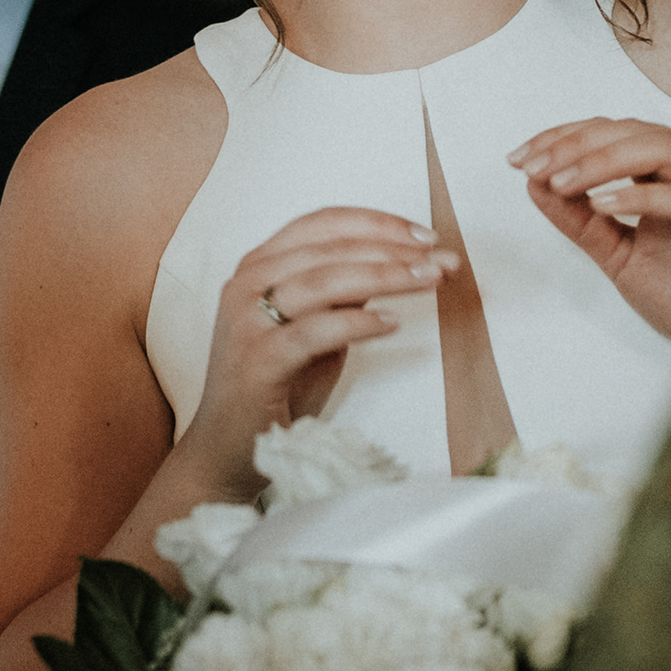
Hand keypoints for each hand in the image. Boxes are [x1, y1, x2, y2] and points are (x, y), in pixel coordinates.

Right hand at [180, 207, 455, 497]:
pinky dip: (357, 323)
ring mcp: (247, 319)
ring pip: (323, 280)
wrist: (228, 448)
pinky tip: (391, 324)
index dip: (379, 223)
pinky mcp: (256, 359)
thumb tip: (395, 263)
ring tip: (428, 282)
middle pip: (331, 248)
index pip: (324, 223)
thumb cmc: (277, 386)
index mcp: (261, 264)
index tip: (426, 236)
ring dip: (385, 277)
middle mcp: (248, 282)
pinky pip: (313, 331)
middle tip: (441, 260)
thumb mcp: (318, 328)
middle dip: (395, 250)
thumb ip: (344, 293)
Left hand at [509, 118, 670, 347]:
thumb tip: (534, 184)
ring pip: (659, 150)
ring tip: (562, 181)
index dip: (562, 138)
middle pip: (631, 132)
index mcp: (667, 173)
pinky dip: (642, 195)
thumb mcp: (617, 256)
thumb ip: (579, 221)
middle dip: (575, 145)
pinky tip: (603, 203)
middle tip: (533, 166)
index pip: (610, 134)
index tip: (518, 158)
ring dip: (603, 161)